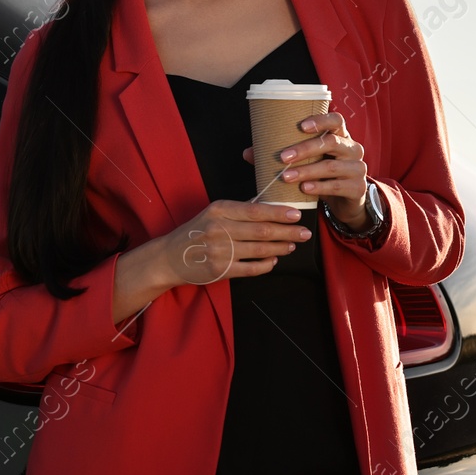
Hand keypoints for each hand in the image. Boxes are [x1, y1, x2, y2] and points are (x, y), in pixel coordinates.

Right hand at [156, 199, 310, 285]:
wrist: (170, 256)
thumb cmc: (196, 231)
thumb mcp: (213, 213)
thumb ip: (239, 209)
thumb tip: (270, 204)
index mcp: (220, 210)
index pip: (257, 210)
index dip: (280, 213)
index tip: (297, 214)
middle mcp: (220, 229)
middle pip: (263, 231)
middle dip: (288, 232)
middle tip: (305, 232)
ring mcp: (221, 251)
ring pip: (260, 250)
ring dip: (280, 248)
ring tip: (292, 245)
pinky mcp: (221, 270)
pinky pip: (251, 268)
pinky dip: (266, 265)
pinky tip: (275, 260)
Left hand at [243, 111, 369, 229]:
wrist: (347, 202)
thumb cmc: (324, 175)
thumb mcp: (308, 163)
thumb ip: (282, 155)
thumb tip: (248, 152)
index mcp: (341, 136)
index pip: (336, 120)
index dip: (321, 120)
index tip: (301, 126)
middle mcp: (353, 149)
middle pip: (331, 142)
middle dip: (305, 149)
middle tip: (283, 157)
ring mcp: (358, 168)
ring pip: (331, 166)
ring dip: (307, 171)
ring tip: (287, 177)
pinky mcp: (357, 188)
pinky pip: (337, 186)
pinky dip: (319, 187)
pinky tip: (304, 189)